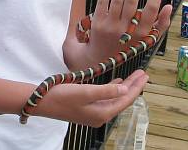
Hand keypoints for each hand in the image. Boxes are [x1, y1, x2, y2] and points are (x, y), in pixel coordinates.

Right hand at [31, 70, 148, 126]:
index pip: (125, 99)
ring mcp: (93, 112)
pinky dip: (113, 89)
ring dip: (124, 87)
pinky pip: (106, 98)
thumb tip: (125, 89)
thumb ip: (106, 90)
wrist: (42, 102)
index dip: (136, 87)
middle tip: (143, 73)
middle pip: (122, 99)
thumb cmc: (63, 96)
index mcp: (102, 113)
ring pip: (114, 98)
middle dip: (133, 86)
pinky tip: (117, 83)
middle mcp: (100, 115)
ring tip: (134, 76)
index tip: (145, 75)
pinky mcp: (87, 107)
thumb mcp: (85, 92)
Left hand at [87, 0, 171, 61]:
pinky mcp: (97, 23)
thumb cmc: (128, 47)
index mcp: (142, 34)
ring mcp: (110, 26)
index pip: (152, 9)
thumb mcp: (148, 41)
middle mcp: (126, 30)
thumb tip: (168, 6)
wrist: (101, 60)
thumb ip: (160, 25)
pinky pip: (102, 1)